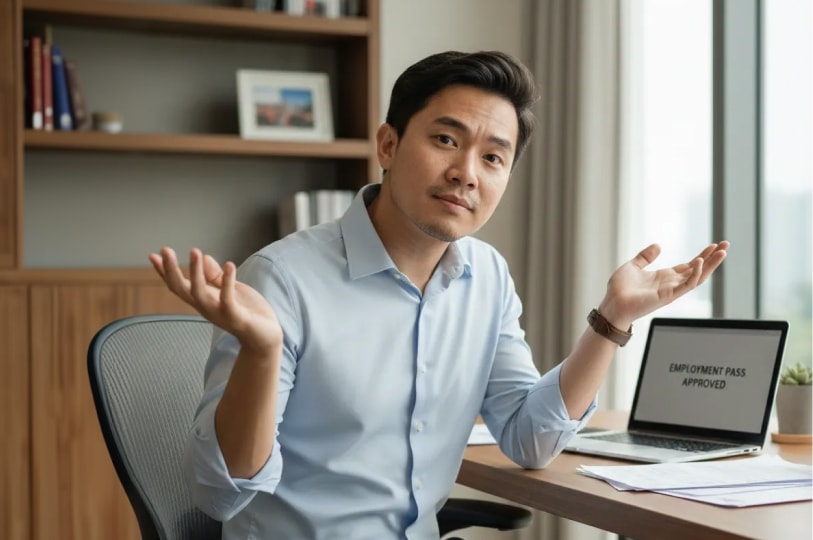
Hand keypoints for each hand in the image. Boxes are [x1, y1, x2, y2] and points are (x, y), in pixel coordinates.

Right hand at [148, 247, 282, 354]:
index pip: (178, 286)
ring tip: (195, 251)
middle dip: (171, 270)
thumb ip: (215, 276)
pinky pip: (228, 299)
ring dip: (195, 272)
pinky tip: (229, 264)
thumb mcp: (229, 290)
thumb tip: (205, 257)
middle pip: (181, 289)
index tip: (153, 256)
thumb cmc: (247, 312)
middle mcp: (206, 307)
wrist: (265, 336)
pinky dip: (228, 282)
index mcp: (203, 300)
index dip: (165, 272)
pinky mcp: (236, 316)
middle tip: (165, 250)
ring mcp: (219, 313)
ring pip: (199, 293)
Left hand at [599, 241, 728, 327]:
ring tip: (722, 251)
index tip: (714, 244)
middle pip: (698, 270)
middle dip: (712, 258)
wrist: (611, 304)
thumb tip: (658, 246)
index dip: (702, 256)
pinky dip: (694, 274)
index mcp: (664, 277)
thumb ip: (645, 257)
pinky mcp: (667, 296)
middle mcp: (671, 284)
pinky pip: (686, 285)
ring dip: (710, 265)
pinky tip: (698, 261)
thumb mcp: (633, 266)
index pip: (689, 266)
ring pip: (697, 277)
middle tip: (726, 245)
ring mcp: (671, 290)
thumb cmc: (619, 289)